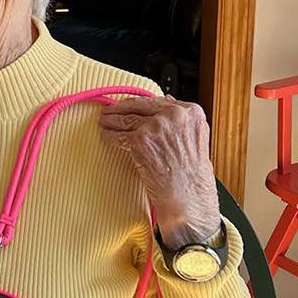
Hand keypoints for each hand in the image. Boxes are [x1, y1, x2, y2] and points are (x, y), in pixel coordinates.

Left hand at [99, 96, 220, 249]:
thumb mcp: (194, 138)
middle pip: (139, 106)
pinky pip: (118, 135)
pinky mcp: (140, 140)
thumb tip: (163, 105)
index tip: (129, 105)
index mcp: (191, 112)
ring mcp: (156, 126)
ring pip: (126, 119)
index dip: (139, 103)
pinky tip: (105, 136)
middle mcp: (175, 116)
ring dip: (111, 120)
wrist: (188, 196)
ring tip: (103, 122)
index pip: (157, 100)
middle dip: (121, 109)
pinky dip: (109, 136)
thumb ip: (179, 121)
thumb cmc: (192, 175)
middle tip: (109, 111)